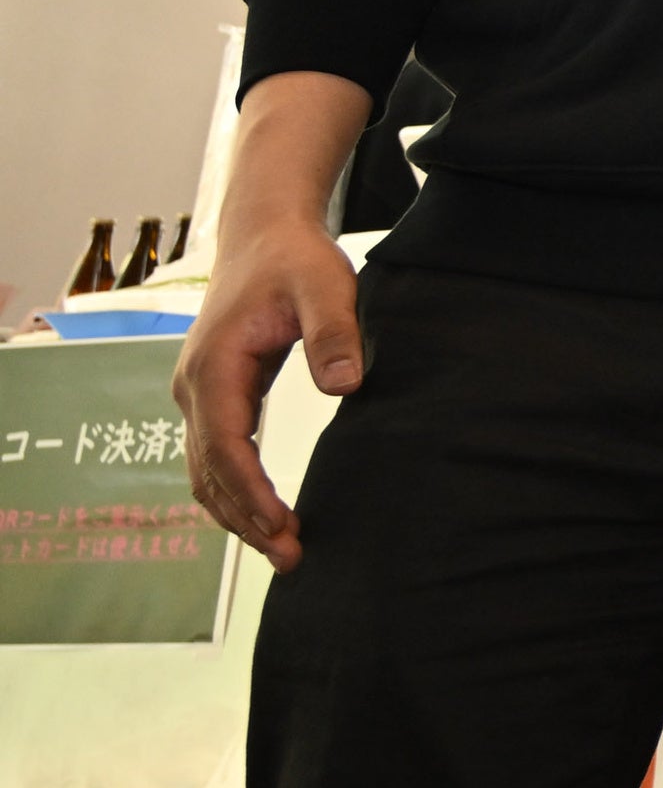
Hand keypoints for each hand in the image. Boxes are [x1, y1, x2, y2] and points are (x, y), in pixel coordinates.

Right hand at [170, 71, 372, 572]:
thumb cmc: (295, 258)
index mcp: (215, 366)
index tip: (282, 525)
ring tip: (284, 549)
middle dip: (245, 518)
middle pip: (209, 472)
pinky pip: (217, 455)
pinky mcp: (214, 394)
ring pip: (206, 471)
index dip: (251, 492)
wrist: (263, 230)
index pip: (226, 446)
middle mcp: (195, 387)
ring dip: (238, 512)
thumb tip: (343, 387)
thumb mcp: (326, 285)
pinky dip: (236, 490)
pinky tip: (268, 514)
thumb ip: (334, 333)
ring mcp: (199, 393)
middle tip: (291, 557)